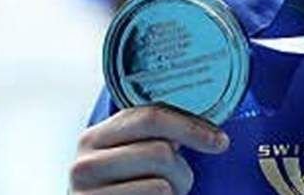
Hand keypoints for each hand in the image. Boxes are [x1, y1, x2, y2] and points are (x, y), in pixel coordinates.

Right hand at [70, 105, 230, 193]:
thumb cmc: (122, 191)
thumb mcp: (129, 159)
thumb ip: (151, 138)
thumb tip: (204, 128)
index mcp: (94, 137)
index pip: (150, 117)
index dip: (191, 127)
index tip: (220, 141)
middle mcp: (84, 164)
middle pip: (160, 151)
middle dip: (182, 170)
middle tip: (179, 183)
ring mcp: (86, 194)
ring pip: (162, 184)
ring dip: (174, 193)